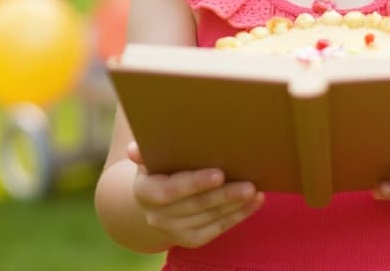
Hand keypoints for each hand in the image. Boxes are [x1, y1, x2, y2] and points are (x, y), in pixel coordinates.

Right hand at [128, 142, 264, 247]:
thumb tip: (133, 148)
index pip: (170, 191)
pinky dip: (239, 215)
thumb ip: (145, 152)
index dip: (195, 183)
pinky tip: (254, 202)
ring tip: (255, 190)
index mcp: (144, 192)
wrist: (157, 199)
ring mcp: (173, 231)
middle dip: (225, 195)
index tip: (219, 174)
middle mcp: (156, 216)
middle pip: (196, 205)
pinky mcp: (191, 240)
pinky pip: (218, 228)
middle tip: (249, 184)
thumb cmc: (159, 167)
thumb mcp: (150, 157)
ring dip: (236, 205)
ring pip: (210, 217)